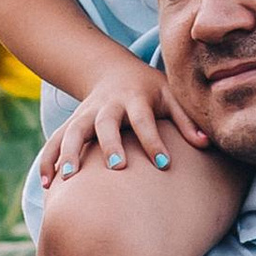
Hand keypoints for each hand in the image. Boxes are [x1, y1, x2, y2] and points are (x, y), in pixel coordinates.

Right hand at [43, 62, 207, 181]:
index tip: (164, 163)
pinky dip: (48, 160)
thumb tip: (208, 144)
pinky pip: (56, 140)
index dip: (154, 140)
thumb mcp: (171, 96)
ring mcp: (86, 114)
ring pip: (74, 131)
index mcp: (135, 98)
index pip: (144, 119)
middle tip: (116, 167)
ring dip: (69, 153)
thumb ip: (187, 120)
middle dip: (109, 144)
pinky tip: (47, 184)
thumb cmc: (150, 90)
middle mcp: (107, 106)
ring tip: (67, 179)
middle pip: (105, 123)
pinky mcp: (72, 123)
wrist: (112, 70)